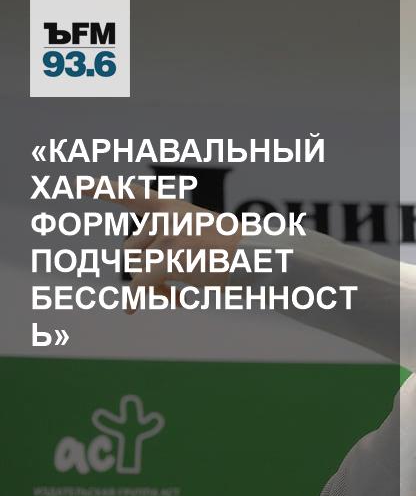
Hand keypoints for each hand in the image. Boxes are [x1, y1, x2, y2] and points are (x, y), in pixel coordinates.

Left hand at [88, 183, 241, 312]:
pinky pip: (142, 284)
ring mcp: (166, 235)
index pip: (132, 195)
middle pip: (131, 249)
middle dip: (143, 270)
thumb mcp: (197, 238)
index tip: (79, 185)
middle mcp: (165, 217)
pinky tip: (131, 310)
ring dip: (151, 286)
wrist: (256, 256)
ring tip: (175, 294)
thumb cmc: (232, 253)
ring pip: (136, 268)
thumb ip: (167, 247)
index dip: (105, 189)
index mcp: (171, 208)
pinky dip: (137, 298)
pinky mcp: (169, 257)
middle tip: (167, 288)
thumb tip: (137, 289)